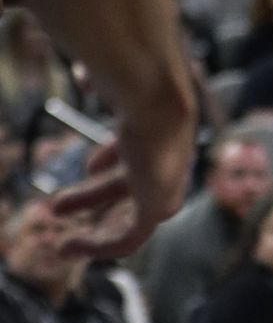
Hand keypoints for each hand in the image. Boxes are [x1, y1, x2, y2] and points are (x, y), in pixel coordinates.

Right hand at [47, 90, 193, 258]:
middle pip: (129, 186)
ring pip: (128, 218)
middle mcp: (166, 162)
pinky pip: (128, 239)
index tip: (90, 166)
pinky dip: (99, 247)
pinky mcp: (157, 209)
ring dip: (94, 230)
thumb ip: (100, 82)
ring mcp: (164, 188)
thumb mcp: (114, 85)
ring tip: (63, 242)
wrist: (157, 100)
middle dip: (95, 194)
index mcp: (159, 131)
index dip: (112, 158)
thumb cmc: (134, 84)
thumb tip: (86, 74)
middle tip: (58, 205)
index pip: (138, 151)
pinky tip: (71, 248)